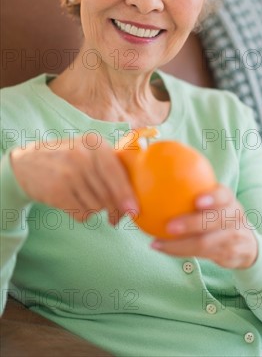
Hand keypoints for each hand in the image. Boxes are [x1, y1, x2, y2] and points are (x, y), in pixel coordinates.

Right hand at [10, 134, 137, 225]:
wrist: (27, 163)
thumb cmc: (69, 160)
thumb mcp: (88, 151)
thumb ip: (112, 166)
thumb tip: (134, 200)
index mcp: (94, 142)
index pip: (115, 171)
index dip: (126, 194)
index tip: (134, 211)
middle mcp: (80, 155)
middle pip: (108, 193)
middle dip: (115, 210)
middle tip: (116, 219)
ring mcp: (67, 173)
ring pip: (97, 206)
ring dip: (96, 210)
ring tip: (86, 201)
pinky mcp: (56, 191)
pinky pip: (82, 214)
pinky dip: (82, 214)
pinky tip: (75, 204)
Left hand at [151, 185, 257, 268]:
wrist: (247, 243)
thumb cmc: (220, 213)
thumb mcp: (216, 200)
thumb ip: (195, 187)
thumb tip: (155, 168)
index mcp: (228, 199)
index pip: (223, 196)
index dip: (212, 198)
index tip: (197, 201)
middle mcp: (233, 217)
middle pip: (215, 221)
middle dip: (192, 224)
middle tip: (169, 226)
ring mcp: (232, 238)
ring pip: (206, 243)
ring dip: (179, 245)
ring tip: (157, 242)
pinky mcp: (226, 255)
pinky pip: (201, 255)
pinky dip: (179, 252)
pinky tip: (160, 247)